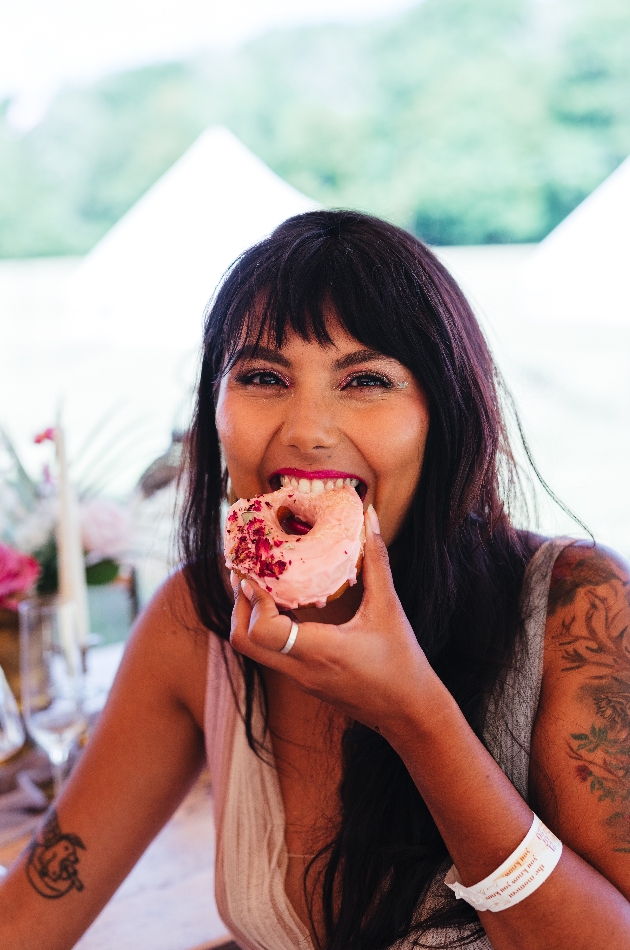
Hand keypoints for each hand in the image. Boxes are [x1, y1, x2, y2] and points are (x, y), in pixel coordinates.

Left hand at [229, 507, 435, 736]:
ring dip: (249, 616)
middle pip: (243, 642)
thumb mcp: (389, 607)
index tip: (255, 573)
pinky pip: (271, 653)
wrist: (409, 713)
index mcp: (319, 651)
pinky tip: (282, 604)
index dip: (253, 600)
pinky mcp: (303, 681)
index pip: (263, 631)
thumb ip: (376, 561)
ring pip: (253, 649)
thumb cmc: (402, 662)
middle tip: (245, 573)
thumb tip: (370, 518)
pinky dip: (266, 627)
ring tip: (259, 582)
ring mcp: (299, 679)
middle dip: (239, 605)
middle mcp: (301, 669)